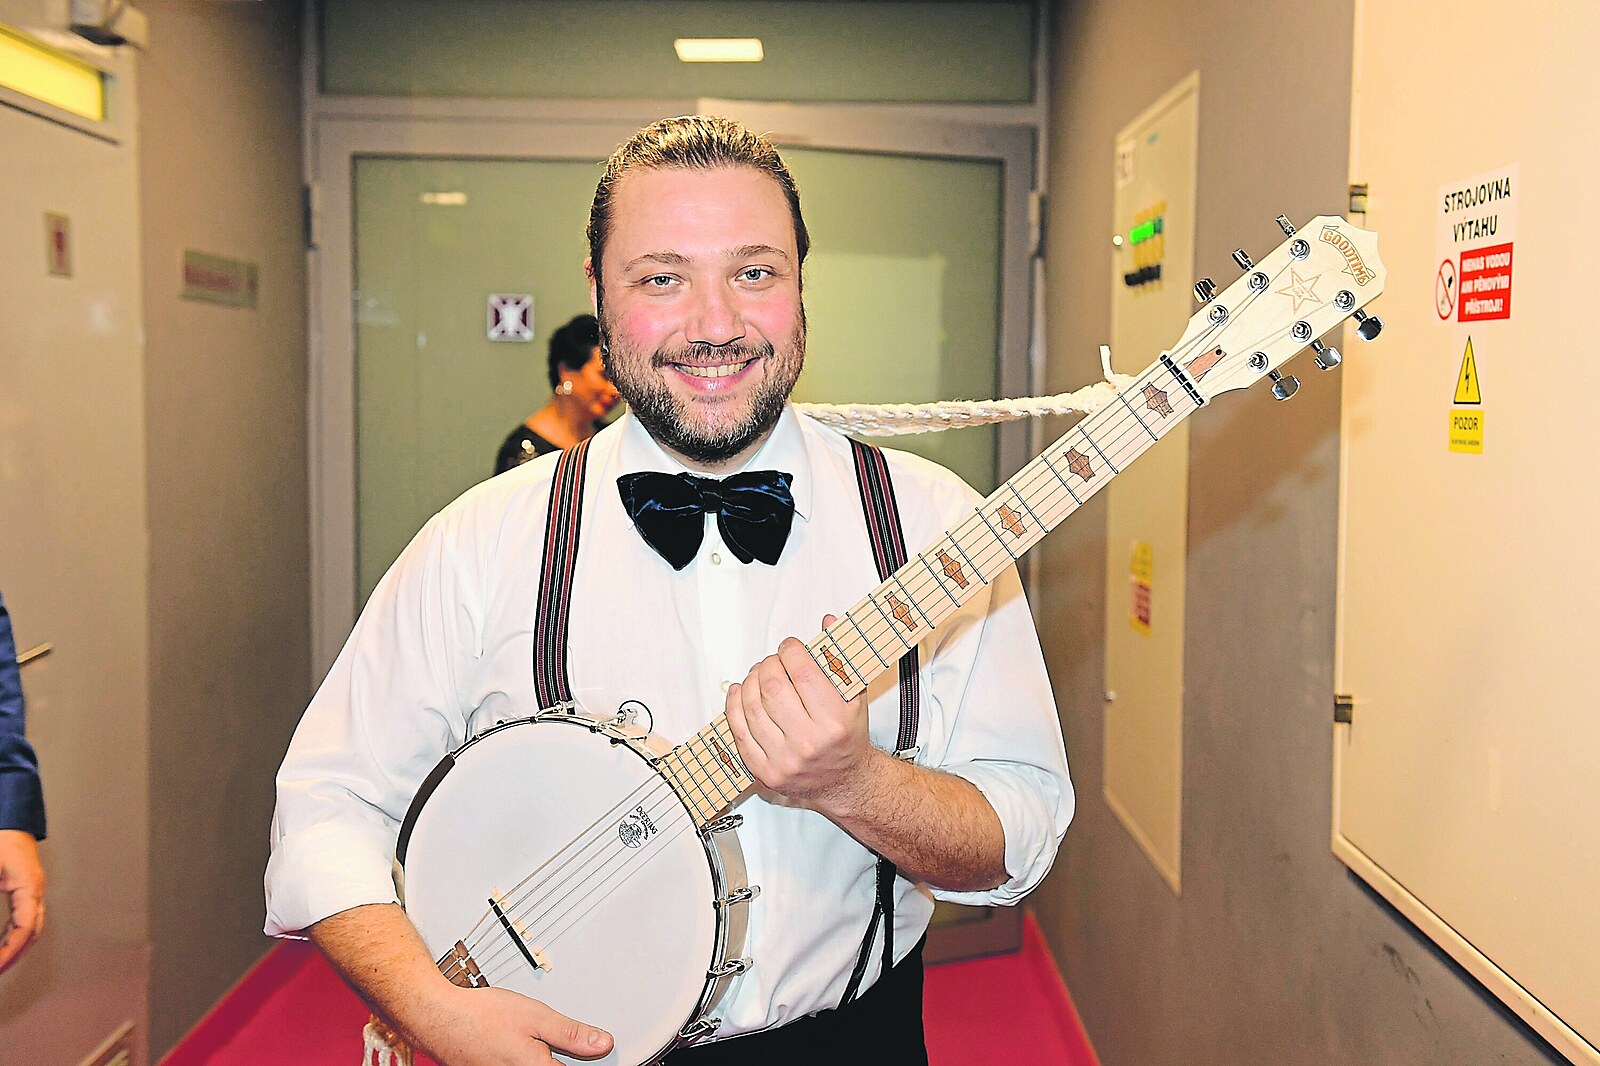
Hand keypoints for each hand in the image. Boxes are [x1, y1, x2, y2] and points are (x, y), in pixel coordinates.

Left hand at [0, 829, 44, 973]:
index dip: (8, 953)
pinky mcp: (26, 887)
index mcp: (29, 887)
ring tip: (1, 962)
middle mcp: (35, 891)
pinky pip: (27, 919)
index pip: (24, 930)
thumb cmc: (1, 839)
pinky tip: (3, 943)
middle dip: (14, 956)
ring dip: (17, 948)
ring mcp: (33, 889)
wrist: (11, 817)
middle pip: (33, 933)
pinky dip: (15, 936)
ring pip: (33, 928)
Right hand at [416, 985, 613, 1064]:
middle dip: (559, 1057)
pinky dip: (520, 1058)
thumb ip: (572, 1034)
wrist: (440, 1018)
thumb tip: (602, 1043)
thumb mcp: (537, 1017)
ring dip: (538, 1057)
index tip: (592, 1051)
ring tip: (523, 1037)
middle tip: (556, 1040)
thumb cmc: (482, 1016)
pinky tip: (512, 1043)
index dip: (586, 1058)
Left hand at [724, 618, 877, 812]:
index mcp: (835, 722)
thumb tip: (827, 622)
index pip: (802, 673)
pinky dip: (734, 707)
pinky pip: (739, 733)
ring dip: (750, 682)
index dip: (790, 651)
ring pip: (752, 707)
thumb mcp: (855, 696)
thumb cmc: (847, 738)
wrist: (845, 782)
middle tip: (773, 661)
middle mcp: (809, 743)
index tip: (790, 647)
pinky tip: (739, 694)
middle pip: (773, 688)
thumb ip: (840, 658)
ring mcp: (784, 759)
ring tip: (758, 675)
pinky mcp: (765, 772)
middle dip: (769, 664)